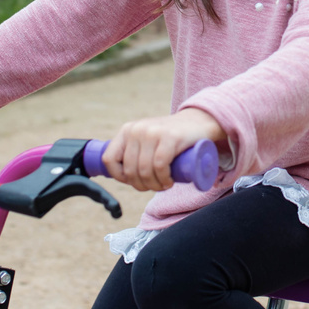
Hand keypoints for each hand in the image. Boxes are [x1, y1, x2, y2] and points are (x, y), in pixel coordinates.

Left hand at [102, 108, 226, 191]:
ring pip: (145, 170)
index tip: (133, 182)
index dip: (119, 176)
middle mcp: (137, 130)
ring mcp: (153, 132)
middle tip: (155, 187)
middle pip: (130, 170)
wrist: (199, 122)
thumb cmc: (171, 138)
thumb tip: (120, 174)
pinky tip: (169, 182)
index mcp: (127, 130)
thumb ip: (133, 150)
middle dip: (142, 186)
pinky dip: (163, 179)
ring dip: (155, 185)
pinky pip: (159, 165)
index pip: (109, 159)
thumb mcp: (146, 139)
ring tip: (164, 185)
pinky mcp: (170, 137)